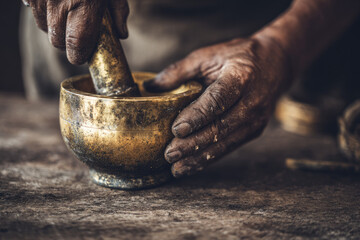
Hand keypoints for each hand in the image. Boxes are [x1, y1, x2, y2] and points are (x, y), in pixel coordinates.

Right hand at [23, 0, 128, 64]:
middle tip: (79, 34)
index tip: (84, 56)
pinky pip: (31, 9)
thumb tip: (121, 35)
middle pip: (58, 41)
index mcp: (84, 4)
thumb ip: (118, 11)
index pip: (77, 45)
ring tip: (67, 14)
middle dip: (68, 43)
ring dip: (54, 27)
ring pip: (43, 27)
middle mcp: (58, 2)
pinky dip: (41, 10)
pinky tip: (53, 2)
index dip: (79, 55)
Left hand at [145, 36, 290, 177]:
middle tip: (169, 154)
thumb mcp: (209, 55)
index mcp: (240, 77)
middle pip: (220, 127)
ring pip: (225, 143)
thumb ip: (180, 70)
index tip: (176, 129)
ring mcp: (256, 119)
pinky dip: (210, 158)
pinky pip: (230, 147)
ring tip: (177, 168)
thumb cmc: (238, 57)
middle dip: (193, 144)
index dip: (197, 116)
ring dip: (200, 157)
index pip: (217, 100)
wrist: (277, 63)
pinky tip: (192, 165)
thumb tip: (151, 87)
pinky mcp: (254, 130)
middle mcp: (252, 101)